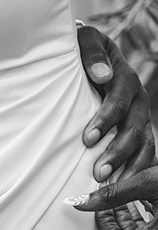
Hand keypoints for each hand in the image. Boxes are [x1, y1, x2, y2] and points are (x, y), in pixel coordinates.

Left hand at [68, 167, 157, 229]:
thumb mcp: (147, 183)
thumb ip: (114, 193)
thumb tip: (85, 200)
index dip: (102, 224)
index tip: (99, 208)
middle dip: (113, 221)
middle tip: (109, 203)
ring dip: (128, 223)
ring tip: (124, 203)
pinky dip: (143, 226)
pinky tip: (144, 207)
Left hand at [76, 24, 154, 181]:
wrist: (96, 53)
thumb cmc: (84, 49)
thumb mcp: (87, 41)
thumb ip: (92, 54)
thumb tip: (102, 74)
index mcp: (126, 78)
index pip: (118, 102)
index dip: (104, 120)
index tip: (87, 139)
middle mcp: (139, 99)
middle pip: (133, 129)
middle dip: (116, 152)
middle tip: (98, 173)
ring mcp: (142, 116)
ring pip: (143, 144)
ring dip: (128, 166)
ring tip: (109, 186)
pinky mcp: (141, 129)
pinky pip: (144, 152)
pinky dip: (135, 169)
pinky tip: (123, 188)